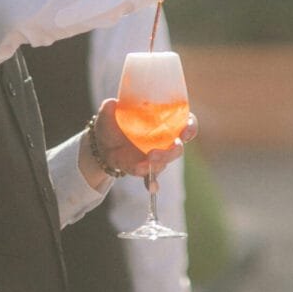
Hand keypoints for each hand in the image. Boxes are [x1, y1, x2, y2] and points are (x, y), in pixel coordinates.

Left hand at [79, 99, 196, 187]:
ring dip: (157, 165)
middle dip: (171, 152)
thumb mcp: (108, 113)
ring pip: (165, 162)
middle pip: (177, 147)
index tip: (185, 132)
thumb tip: (112, 104)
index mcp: (163, 120)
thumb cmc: (112, 122)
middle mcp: (165, 138)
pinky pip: (152, 178)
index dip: (190, 127)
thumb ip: (109, 108)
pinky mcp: (146, 168)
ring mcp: (156, 155)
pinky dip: (152, 183)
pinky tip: (151, 188)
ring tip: (143, 165)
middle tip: (153, 153)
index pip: (186, 122)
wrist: (102, 143)